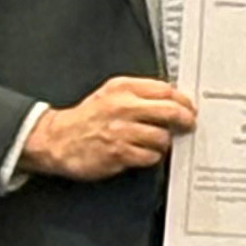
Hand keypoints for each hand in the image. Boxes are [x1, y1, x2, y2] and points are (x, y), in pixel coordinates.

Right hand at [21, 76, 195, 179]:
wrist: (57, 139)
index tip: (188, 107)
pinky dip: (151, 157)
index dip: (182, 100)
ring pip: (162, 136)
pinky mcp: (118, 152)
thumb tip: (170, 98)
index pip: (165, 90)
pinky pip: (150, 156)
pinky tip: (143, 153)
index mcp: (122, 88)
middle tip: (189, 124)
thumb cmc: (87, 118)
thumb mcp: (110, 93)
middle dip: (185, 119)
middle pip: (170, 110)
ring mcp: (121, 131)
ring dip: (164, 142)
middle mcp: (123, 107)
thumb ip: (139, 93)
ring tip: (156, 142)